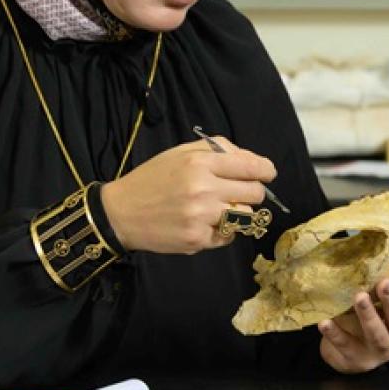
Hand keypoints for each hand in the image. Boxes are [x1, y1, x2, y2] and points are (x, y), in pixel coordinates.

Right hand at [99, 136, 275, 253]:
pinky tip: (203, 223)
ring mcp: (201, 216)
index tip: (268, 174)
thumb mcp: (180, 152)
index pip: (251, 167)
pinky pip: (228, 236)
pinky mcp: (196, 239)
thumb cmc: (153, 179)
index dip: (265, 170)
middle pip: (255, 193)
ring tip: (218, 208)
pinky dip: (222, 230)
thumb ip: (218, 149)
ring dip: (238, 212)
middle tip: (238, 192)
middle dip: (252, 192)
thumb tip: (252, 161)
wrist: (120, 213)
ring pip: (245, 216)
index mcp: (200, 162)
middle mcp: (203, 188)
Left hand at [318, 264, 388, 373]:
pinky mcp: (357, 359)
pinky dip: (335, 334)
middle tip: (385, 283)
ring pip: (377, 335)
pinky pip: (346, 345)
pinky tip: (326, 322)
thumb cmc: (371, 323)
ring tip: (359, 298)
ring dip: (368, 316)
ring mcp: (379, 351)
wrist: (351, 357)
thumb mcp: (384, 306)